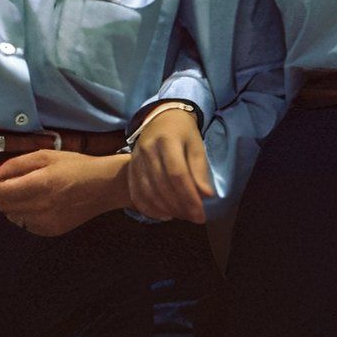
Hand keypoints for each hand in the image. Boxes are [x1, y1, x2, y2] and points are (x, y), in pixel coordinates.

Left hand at [0, 149, 134, 238]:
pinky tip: (38, 204)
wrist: (103, 186)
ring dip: (12, 204)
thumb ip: (18, 164)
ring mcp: (46, 222)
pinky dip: (25, 214)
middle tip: (9, 182)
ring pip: (12, 216)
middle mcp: (41, 206)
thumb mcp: (46, 156)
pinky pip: (26, 224)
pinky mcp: (52, 231)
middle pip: (3, 205)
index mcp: (40, 184)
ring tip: (26, 192)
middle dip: (1, 193)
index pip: (1, 191)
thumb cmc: (75, 166)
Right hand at [125, 103, 214, 221]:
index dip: (189, 197)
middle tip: (195, 218)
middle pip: (162, 186)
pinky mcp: (130, 168)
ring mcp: (135, 160)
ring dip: (166, 209)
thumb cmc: (183, 132)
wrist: (160, 117)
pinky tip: (164, 215)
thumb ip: (200, 169)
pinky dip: (149, 208)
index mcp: (167, 141)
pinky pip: (136, 193)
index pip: (177, 174)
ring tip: (182, 216)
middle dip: (180, 207)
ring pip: (148, 192)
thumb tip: (206, 196)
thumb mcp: (196, 145)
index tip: (201, 214)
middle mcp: (147, 150)